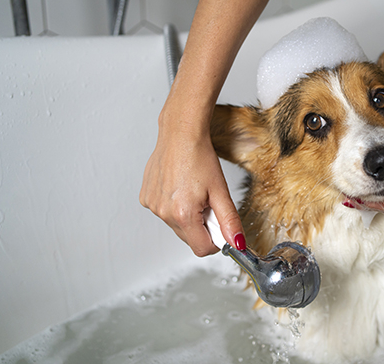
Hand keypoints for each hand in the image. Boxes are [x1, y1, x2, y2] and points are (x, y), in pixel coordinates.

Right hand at [140, 119, 243, 256]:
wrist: (180, 133)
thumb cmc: (200, 157)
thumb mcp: (221, 191)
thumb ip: (230, 221)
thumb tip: (238, 243)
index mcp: (183, 214)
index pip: (202, 249)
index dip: (215, 241)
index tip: (220, 225)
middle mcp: (163, 213)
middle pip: (189, 238)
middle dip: (202, 226)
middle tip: (208, 202)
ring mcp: (152, 206)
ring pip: (177, 225)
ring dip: (188, 215)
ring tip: (193, 191)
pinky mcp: (146, 197)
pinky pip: (164, 212)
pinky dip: (174, 205)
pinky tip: (180, 187)